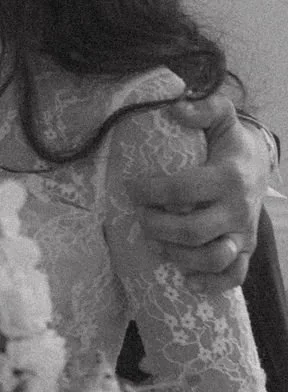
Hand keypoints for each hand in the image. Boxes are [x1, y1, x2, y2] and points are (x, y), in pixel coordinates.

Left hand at [128, 93, 266, 290]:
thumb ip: (203, 108)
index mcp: (228, 176)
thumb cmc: (230, 143)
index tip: (131, 188)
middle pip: (192, 231)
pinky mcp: (246, 249)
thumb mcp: (223, 117)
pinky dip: (210, 283)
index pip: (182, 189)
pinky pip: (233, 276)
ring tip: (157, 243)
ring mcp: (242, 233)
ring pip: (212, 258)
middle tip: (140, 217)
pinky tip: (186, 278)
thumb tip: (175, 109)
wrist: (261, 164)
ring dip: (178, 256)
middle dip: (157, 227)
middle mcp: (237, 209)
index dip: (149, 191)